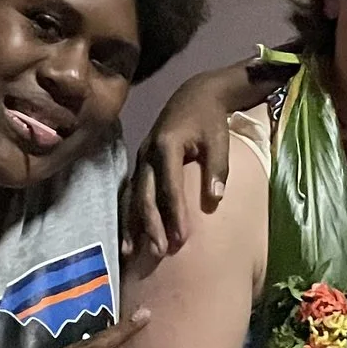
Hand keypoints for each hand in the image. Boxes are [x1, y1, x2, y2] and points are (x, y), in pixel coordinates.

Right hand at [126, 61, 275, 259]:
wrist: (195, 94)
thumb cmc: (210, 119)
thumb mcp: (219, 139)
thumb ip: (217, 167)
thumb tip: (216, 198)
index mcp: (167, 145)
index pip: (170, 186)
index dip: (175, 213)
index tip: (183, 238)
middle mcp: (147, 153)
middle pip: (146, 194)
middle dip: (152, 225)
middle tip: (161, 251)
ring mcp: (140, 158)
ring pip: (132, 196)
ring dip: (134, 224)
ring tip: (132, 253)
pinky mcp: (139, 164)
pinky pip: (129, 193)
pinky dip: (127, 215)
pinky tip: (127, 238)